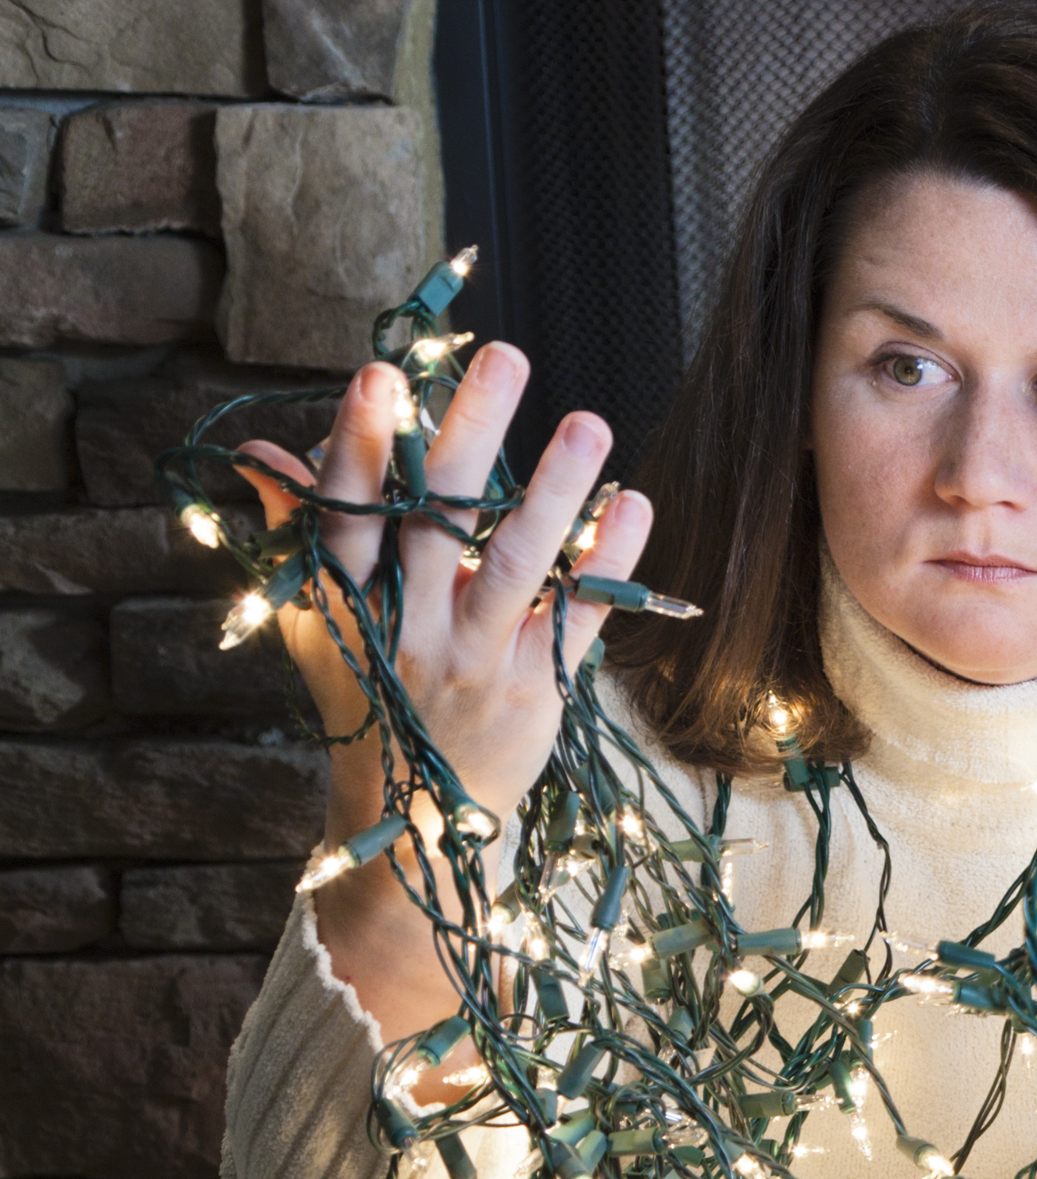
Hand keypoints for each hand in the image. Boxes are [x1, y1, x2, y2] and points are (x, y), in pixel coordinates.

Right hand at [239, 342, 652, 846]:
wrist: (413, 820)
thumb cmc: (368, 695)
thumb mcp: (318, 622)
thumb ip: (300, 533)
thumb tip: (260, 452)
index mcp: (347, 604)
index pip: (347, 513)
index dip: (360, 445)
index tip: (381, 374)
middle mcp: (410, 629)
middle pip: (438, 522)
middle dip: (469, 436)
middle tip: (507, 357)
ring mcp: (477, 660)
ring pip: (516, 563)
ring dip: (555, 490)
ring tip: (589, 422)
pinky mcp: (536, 688)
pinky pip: (577, 618)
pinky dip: (607, 563)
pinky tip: (634, 505)